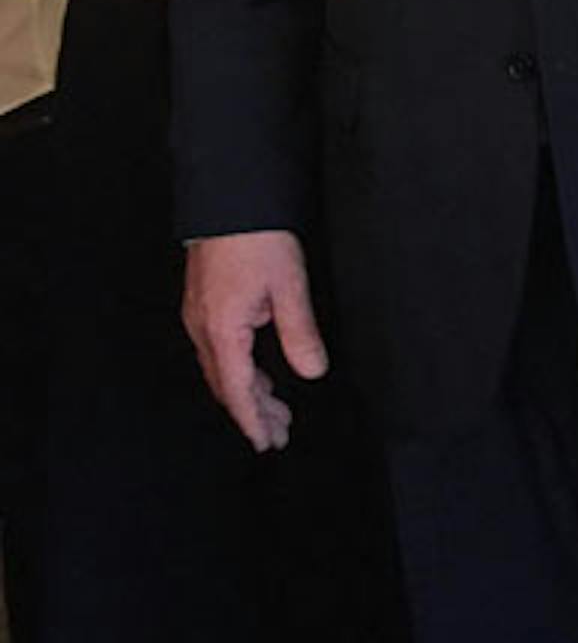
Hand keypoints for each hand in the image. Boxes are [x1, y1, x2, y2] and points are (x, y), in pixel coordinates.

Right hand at [182, 229, 325, 450]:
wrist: (229, 198)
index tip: (268, 443)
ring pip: (223, 369)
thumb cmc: (258, 238)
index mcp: (222, 330)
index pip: (237, 388)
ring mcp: (200, 317)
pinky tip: (260, 375)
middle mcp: (203, 329)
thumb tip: (312, 371)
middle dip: (253, 412)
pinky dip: (241, 371)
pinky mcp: (205, 305)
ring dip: (249, 392)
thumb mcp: (289, 286)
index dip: (253, 419)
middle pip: (227, 384)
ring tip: (277, 413)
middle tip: (281, 435)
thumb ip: (300, 332)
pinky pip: (221, 352)